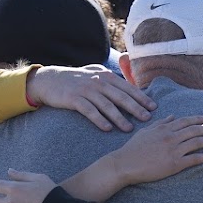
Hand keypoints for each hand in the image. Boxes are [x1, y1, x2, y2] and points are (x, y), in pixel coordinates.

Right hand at [27, 65, 156, 131]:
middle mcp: (98, 81)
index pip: (127, 88)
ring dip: (119, 118)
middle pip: (120, 96)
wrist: (50, 80)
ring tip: (129, 128)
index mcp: (106, 76)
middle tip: (147, 118)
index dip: (141, 98)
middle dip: (136, 108)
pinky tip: (107, 128)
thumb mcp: (95, 74)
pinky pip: (89, 111)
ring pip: (106, 105)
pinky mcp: (74, 99)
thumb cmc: (77, 80)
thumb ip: (112, 81)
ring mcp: (86, 90)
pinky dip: (99, 120)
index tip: (153, 107)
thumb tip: (132, 88)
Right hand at [111, 115, 202, 184]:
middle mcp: (171, 137)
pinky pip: (193, 159)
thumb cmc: (133, 148)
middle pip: (195, 130)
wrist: (125, 164)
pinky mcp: (174, 164)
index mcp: (164, 128)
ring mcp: (173, 150)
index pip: (186, 121)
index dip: (199, 119)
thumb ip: (160, 123)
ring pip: (197, 143)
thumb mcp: (146, 131)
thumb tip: (172, 117)